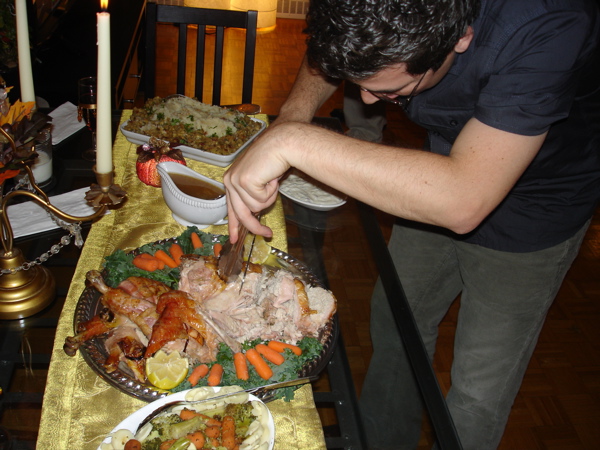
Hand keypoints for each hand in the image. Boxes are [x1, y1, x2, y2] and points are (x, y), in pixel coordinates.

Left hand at [223, 124, 291, 242]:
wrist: (282, 143)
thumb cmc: (275, 159)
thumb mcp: (260, 180)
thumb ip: (253, 195)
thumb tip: (254, 213)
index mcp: (231, 179)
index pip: (231, 208)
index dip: (233, 225)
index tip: (233, 240)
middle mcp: (229, 180)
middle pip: (241, 213)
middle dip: (255, 226)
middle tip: (268, 234)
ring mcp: (235, 181)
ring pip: (255, 207)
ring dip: (269, 197)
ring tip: (272, 180)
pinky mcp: (244, 182)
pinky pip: (261, 200)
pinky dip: (271, 191)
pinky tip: (271, 177)